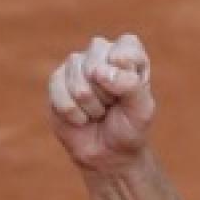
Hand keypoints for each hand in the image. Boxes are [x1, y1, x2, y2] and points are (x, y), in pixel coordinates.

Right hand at [46, 34, 155, 173]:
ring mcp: (76, 65)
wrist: (108, 152)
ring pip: (78, 82)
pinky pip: (60, 93)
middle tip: (112, 104)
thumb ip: (130, 85)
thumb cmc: (129, 127)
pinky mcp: (56, 80)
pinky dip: (73, 112)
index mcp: (128, 54)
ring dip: (91, 106)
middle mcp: (101, 53)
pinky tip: (81, 117)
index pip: (126, 46)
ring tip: (98, 112)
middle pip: (97, 64)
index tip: (131, 92)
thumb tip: (99, 72)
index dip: (126, 72)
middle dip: (106, 94)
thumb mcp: (142, 109)